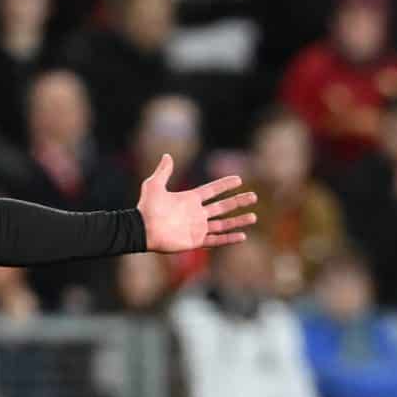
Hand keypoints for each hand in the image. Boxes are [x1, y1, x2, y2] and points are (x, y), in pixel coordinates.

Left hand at [137, 156, 257, 252]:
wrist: (143, 230)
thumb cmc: (146, 208)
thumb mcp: (154, 185)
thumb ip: (163, 171)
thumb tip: (167, 155)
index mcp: (190, 199)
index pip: (212, 190)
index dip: (225, 185)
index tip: (239, 179)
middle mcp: (197, 213)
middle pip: (223, 206)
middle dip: (238, 201)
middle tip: (253, 196)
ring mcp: (198, 227)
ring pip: (223, 223)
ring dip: (238, 220)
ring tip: (253, 216)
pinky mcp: (196, 241)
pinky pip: (216, 239)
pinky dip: (229, 238)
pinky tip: (242, 236)